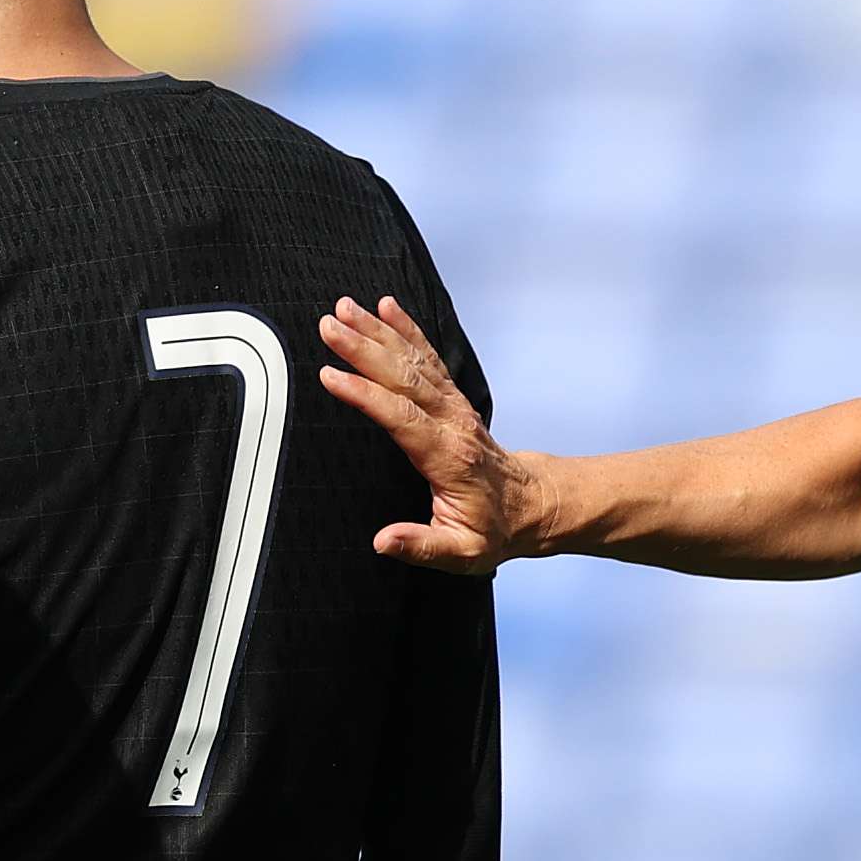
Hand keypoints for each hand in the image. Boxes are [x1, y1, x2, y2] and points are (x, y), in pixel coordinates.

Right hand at [316, 297, 548, 572]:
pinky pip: (428, 358)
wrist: (531, 507)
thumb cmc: (493, 530)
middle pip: (405, 378)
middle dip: (365, 349)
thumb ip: (421, 545)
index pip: (402, 418)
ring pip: (414, 361)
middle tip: (329, 326)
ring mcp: (454, 407)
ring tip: (344, 308)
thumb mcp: (462, 552)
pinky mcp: (453, 400)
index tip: (331, 375)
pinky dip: (407, 330)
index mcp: (448, 457)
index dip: (366, 395)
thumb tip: (383, 541)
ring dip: (378, 333)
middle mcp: (452, 423)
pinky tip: (386, 309)